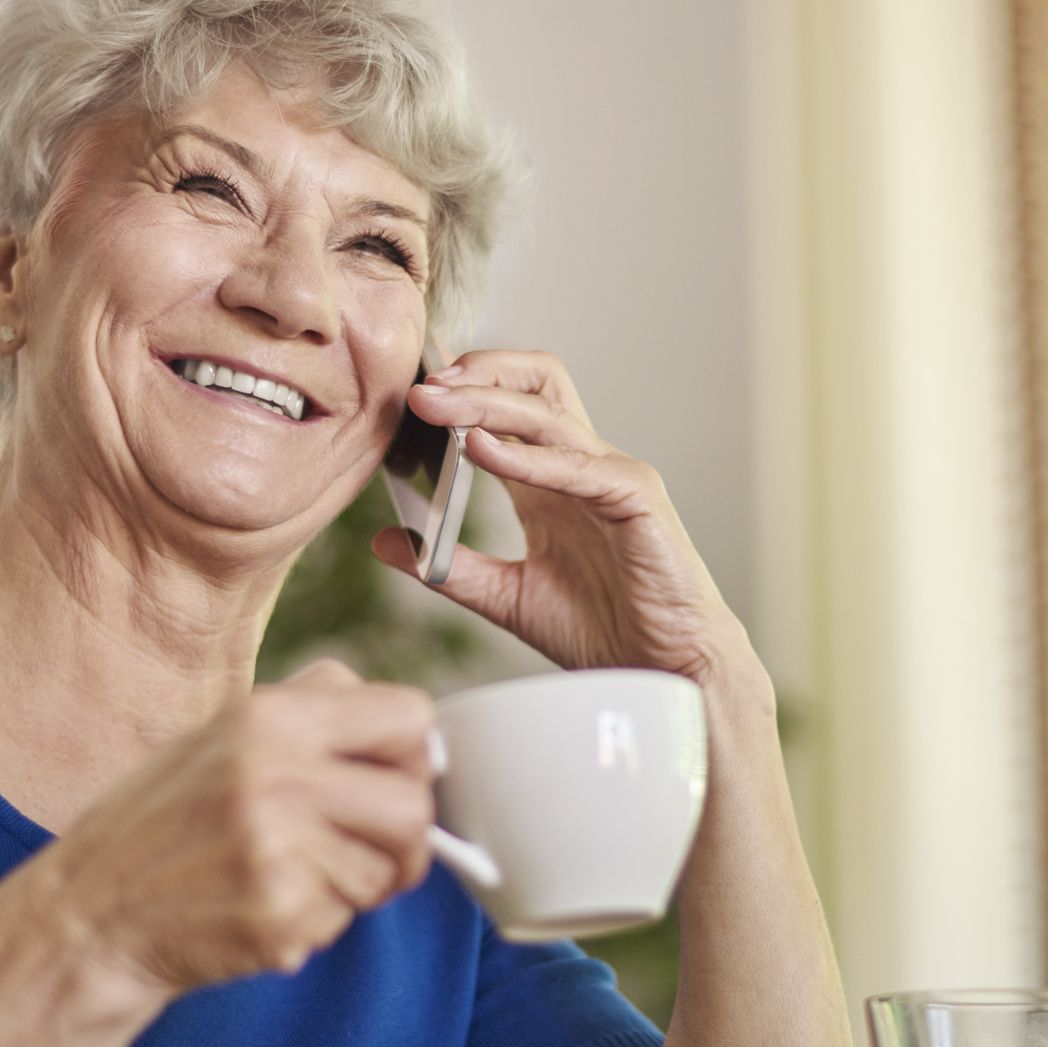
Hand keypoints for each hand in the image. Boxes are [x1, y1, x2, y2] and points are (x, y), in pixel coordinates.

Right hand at [39, 660, 436, 993]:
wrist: (88, 912)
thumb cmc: (165, 821)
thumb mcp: (225, 734)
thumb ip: (314, 714)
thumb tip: (419, 730)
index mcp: (270, 715)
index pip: (409, 716)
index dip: (416, 755)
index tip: (395, 780)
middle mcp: (277, 774)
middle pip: (413, 805)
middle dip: (406, 838)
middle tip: (371, 852)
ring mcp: (277, 849)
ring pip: (387, 871)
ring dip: (358, 885)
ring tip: (296, 876)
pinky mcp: (277, 916)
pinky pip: (345, 919)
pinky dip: (319, 921)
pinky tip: (265, 907)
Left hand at [372, 348, 757, 687]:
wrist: (663, 673)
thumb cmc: (603, 632)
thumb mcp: (506, 597)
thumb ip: (449, 567)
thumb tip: (384, 541)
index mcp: (549, 481)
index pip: (508, 405)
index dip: (462, 386)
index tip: (408, 386)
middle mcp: (580, 466)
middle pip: (535, 383)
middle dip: (478, 372)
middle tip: (420, 386)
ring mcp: (612, 475)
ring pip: (548, 413)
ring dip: (487, 403)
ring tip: (435, 405)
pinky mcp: (637, 497)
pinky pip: (577, 465)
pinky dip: (526, 456)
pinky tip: (480, 450)